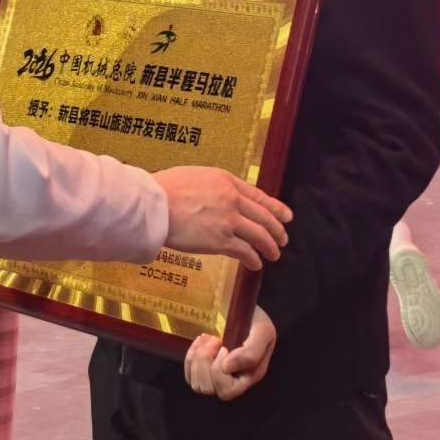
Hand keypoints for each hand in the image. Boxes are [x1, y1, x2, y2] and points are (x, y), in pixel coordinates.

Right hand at [155, 167, 290, 270]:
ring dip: (270, 246)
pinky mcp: (221, 241)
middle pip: (264, 216)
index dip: (275, 207)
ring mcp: (228, 221)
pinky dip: (253, 259)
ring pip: (260, 235)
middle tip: (283, 238)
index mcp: (226, 181)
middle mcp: (232, 199)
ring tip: (274, 254)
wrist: (153, 205)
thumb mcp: (193, 176)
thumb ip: (210, 186)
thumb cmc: (163, 189)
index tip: (286, 215)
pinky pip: (245, 251)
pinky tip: (256, 264)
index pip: (258, 195)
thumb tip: (214, 195)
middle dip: (277, 229)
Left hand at [185, 306, 275, 400]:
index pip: (227, 390)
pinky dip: (191, 357)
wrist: (244, 308)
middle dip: (205, 363)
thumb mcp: (263, 331)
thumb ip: (251, 352)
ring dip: (196, 359)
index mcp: (249, 376)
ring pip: (197, 384)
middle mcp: (232, 380)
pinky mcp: (204, 369)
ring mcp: (216, 376)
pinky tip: (200, 341)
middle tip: (214, 339)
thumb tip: (227, 368)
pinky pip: (190, 375)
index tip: (224, 347)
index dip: (219, 371)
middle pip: (208, 389)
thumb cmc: (256, 320)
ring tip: (207, 338)